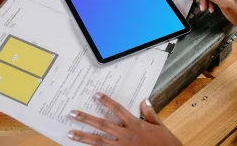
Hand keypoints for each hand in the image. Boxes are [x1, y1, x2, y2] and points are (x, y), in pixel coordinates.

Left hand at [67, 92, 181, 145]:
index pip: (117, 110)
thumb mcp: (160, 126)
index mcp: (136, 125)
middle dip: (86, 118)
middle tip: (72, 113)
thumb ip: (151, 114)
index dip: (106, 101)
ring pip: (99, 141)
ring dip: (83, 137)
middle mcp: (126, 136)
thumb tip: (145, 100)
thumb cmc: (166, 144)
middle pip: (102, 125)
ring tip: (70, 133)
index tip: (95, 95)